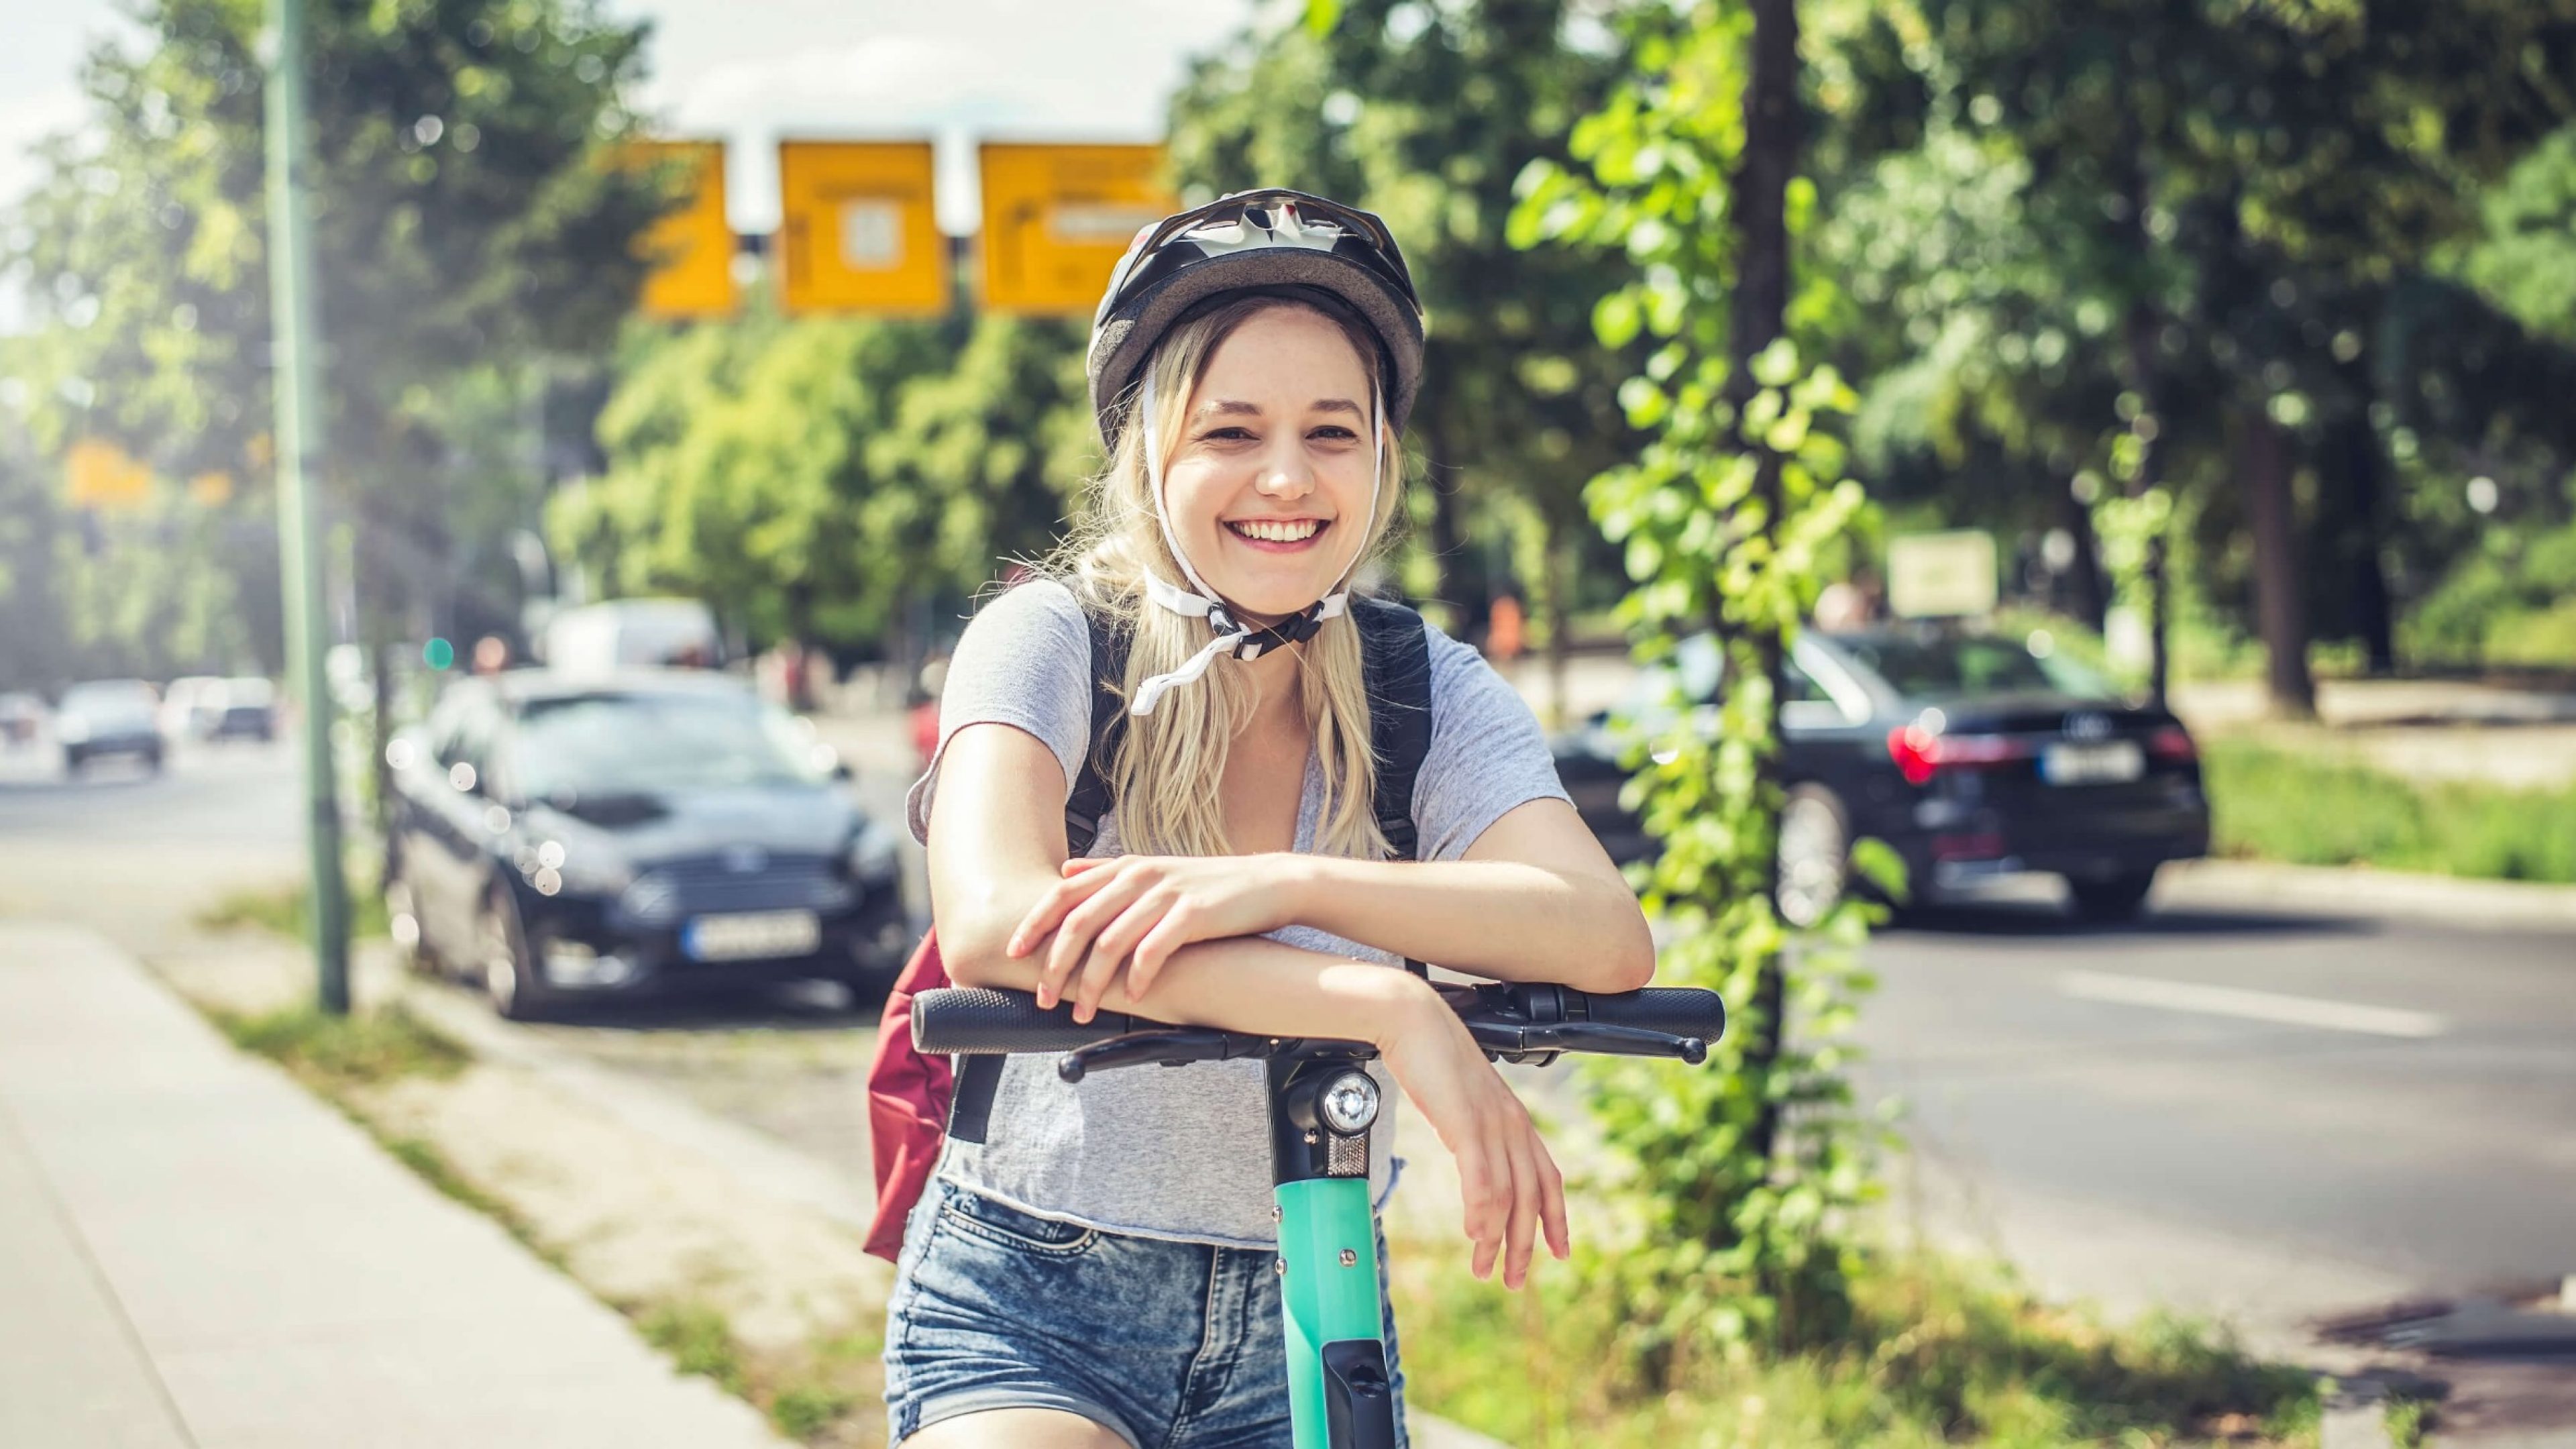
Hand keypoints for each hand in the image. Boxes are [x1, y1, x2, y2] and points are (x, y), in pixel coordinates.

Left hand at [1006, 854, 1302, 1020]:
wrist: (1268, 884)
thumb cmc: (1209, 885)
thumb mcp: (1155, 868)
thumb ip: (1108, 871)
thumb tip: (1065, 870)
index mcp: (1126, 868)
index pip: (1063, 893)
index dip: (1034, 923)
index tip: (1013, 953)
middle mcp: (1139, 877)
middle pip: (1079, 923)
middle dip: (1055, 965)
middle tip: (1045, 998)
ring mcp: (1165, 895)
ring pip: (1110, 942)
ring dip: (1091, 983)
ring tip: (1082, 1011)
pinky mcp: (1192, 915)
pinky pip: (1152, 950)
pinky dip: (1136, 978)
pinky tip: (1132, 998)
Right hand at [1372, 987, 1568, 1290]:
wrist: (1412, 1018)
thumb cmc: (1432, 1055)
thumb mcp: (1463, 1099)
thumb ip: (1475, 1127)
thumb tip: (1473, 1154)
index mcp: (1515, 1118)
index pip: (1548, 1177)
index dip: (1556, 1217)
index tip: (1559, 1251)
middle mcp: (1512, 1123)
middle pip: (1532, 1196)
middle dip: (1526, 1244)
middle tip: (1515, 1280)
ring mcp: (1492, 1123)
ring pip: (1507, 1195)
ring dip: (1497, 1239)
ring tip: (1485, 1268)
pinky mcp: (1466, 1122)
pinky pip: (1481, 1178)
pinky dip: (1481, 1211)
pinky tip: (1475, 1234)